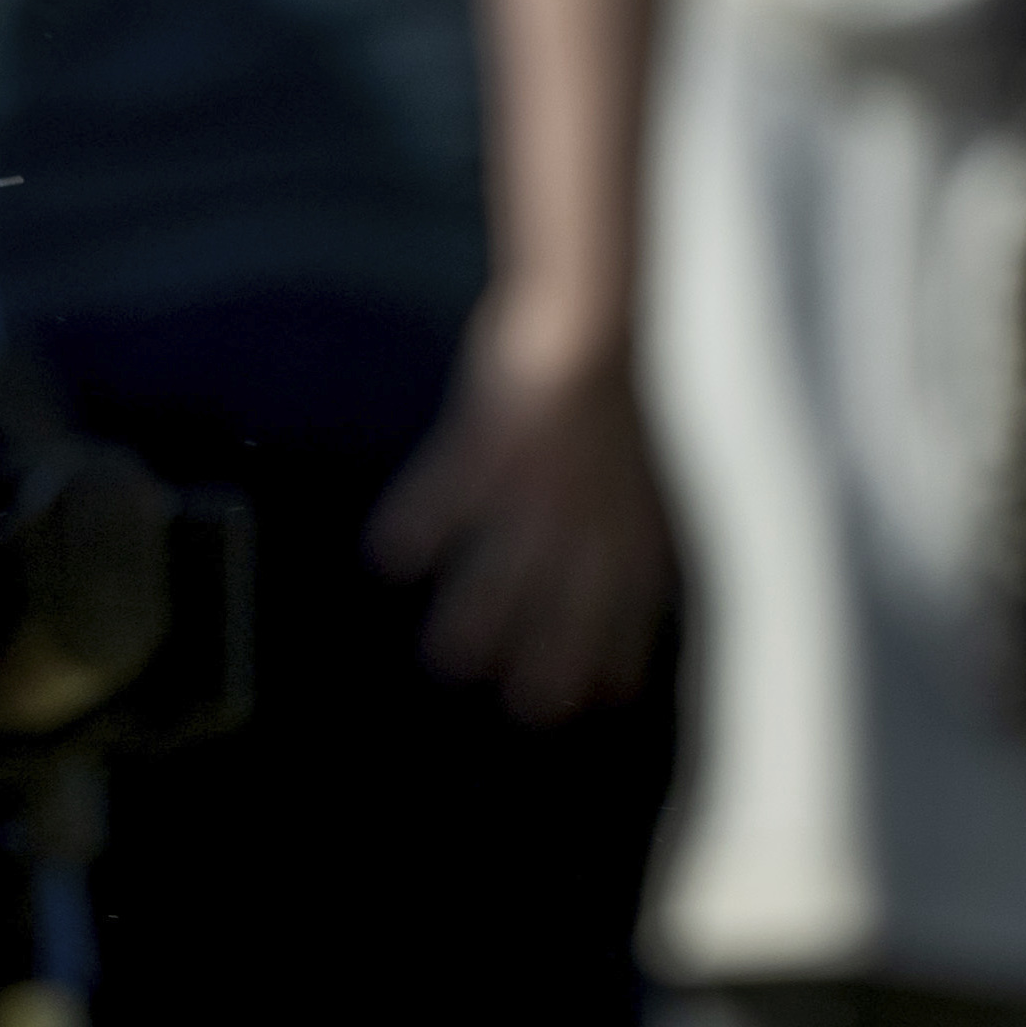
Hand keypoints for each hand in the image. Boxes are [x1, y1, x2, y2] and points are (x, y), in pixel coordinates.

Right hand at [373, 320, 675, 718]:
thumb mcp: (638, 468)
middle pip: (574, 601)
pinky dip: (420, 525)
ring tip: (447, 659)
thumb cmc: (606, 395)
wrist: (588, 318)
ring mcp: (542, 477)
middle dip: (552, 660)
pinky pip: (450, 492)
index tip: (595, 701)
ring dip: (479, 616)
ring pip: (510, 562)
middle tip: (523, 708)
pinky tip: (387, 558)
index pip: (632, 603)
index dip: (616, 654)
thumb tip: (633, 587)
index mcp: (632, 511)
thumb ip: (629, 527)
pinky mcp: (494, 440)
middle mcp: (592, 504)